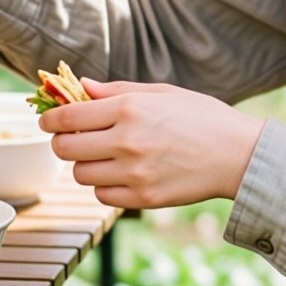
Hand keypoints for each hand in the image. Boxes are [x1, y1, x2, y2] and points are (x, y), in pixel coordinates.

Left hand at [40, 79, 264, 209]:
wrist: (238, 154)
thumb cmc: (201, 116)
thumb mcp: (160, 93)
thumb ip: (116, 91)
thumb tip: (80, 87)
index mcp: (129, 108)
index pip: (68, 117)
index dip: (50, 120)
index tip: (48, 122)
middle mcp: (127, 140)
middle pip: (66, 148)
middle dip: (63, 142)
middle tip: (73, 139)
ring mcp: (134, 172)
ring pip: (80, 174)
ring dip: (85, 165)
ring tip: (105, 156)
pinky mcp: (143, 197)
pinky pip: (102, 195)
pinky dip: (104, 185)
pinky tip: (122, 174)